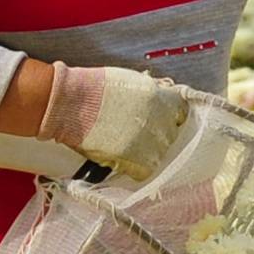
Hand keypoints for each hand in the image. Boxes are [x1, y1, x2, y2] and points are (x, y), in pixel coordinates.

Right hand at [37, 62, 193, 178]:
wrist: (73, 104)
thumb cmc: (96, 89)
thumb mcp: (133, 82)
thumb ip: (152, 96)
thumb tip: (158, 105)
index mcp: (166, 100)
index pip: (180, 115)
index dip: (165, 118)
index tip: (154, 120)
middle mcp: (165, 123)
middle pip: (169, 135)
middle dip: (153, 135)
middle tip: (130, 131)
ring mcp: (153, 144)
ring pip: (158, 155)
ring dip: (143, 152)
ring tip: (119, 142)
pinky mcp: (139, 161)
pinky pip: (144, 171)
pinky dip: (132, 167)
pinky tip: (118, 155)